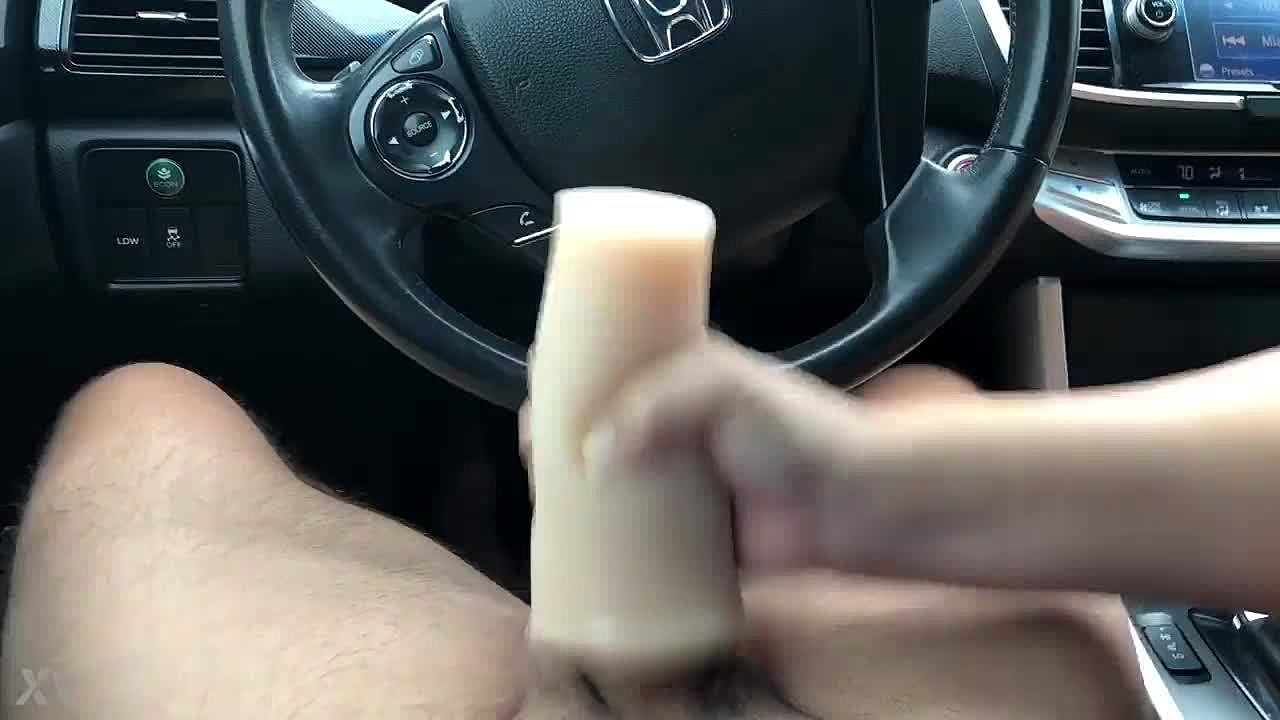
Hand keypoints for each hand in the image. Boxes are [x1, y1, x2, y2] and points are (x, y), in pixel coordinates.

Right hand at [519, 337, 977, 574]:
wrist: (848, 503)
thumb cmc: (796, 430)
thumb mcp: (725, 385)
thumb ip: (659, 403)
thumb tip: (594, 452)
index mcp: (681, 375)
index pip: (613, 361)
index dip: (570, 369)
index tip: (538, 384)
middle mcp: (673, 425)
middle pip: (599, 423)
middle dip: (559, 435)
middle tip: (535, 450)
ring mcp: (677, 481)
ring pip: (607, 484)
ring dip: (570, 490)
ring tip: (542, 498)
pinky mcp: (686, 534)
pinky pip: (633, 538)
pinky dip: (600, 543)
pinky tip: (571, 549)